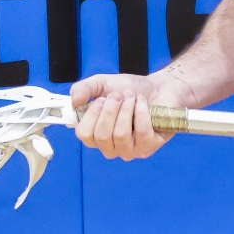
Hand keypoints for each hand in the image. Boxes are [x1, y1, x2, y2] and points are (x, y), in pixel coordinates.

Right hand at [71, 72, 194, 161]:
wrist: (160, 86)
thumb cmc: (130, 89)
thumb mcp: (102, 84)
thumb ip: (83, 89)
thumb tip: (73, 102)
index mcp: (97, 135)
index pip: (84, 135)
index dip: (92, 114)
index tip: (102, 99)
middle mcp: (112, 147)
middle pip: (102, 136)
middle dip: (111, 109)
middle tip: (120, 95)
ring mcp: (131, 150)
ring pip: (120, 135)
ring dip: (126, 109)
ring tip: (132, 97)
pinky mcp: (149, 147)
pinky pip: (141, 131)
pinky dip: (141, 111)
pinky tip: (143, 103)